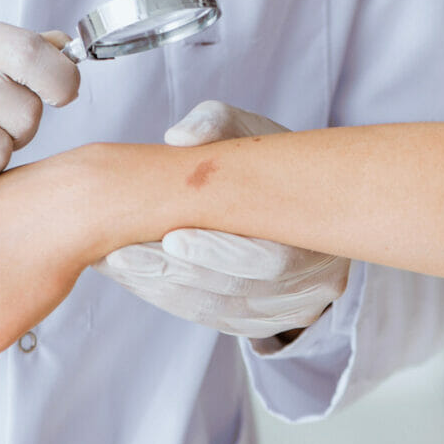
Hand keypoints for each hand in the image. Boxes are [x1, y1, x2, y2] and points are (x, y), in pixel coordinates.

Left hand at [95, 101, 349, 339]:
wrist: (288, 192)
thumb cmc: (266, 156)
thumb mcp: (247, 128)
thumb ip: (215, 124)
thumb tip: (179, 136)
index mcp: (324, 230)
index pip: (273, 259)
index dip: (219, 254)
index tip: (170, 238)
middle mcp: (321, 278)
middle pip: (244, 291)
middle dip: (180, 275)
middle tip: (125, 258)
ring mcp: (298, 306)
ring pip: (224, 311)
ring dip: (166, 290)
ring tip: (119, 265)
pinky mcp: (270, 320)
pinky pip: (218, 319)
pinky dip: (174, 299)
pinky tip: (139, 277)